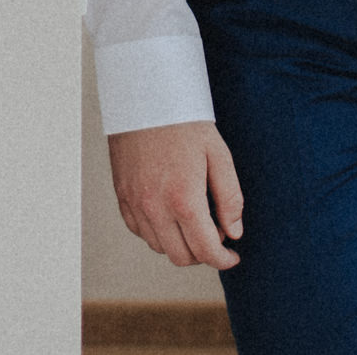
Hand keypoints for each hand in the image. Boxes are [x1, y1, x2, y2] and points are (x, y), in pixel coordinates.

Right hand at [107, 120, 242, 268]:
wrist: (145, 96)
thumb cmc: (184, 122)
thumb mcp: (219, 155)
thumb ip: (230, 198)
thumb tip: (234, 232)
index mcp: (183, 199)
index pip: (205, 251)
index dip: (223, 260)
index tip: (232, 256)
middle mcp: (155, 207)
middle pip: (181, 256)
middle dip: (203, 253)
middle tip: (215, 232)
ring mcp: (134, 203)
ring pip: (159, 247)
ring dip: (179, 243)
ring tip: (193, 218)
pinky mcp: (122, 196)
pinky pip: (139, 230)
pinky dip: (157, 231)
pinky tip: (170, 212)